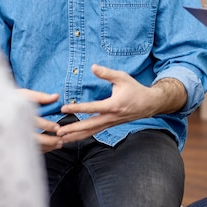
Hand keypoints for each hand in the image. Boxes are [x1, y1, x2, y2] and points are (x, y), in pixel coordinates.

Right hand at [17, 88, 62, 152]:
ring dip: (47, 146)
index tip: (57, 127)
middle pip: (35, 138)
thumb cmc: (11, 100)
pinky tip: (49, 147)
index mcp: (20, 115)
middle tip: (60, 140)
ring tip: (58, 144)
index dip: (47, 126)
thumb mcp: (24, 95)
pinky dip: (41, 150)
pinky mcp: (15, 143)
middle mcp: (17, 128)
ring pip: (32, 146)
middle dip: (49, 140)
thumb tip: (56, 97)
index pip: (35, 122)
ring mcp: (15, 137)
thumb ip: (40, 96)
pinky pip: (29, 150)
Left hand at [57, 64, 182, 142]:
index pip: (92, 108)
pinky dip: (83, 136)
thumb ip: (106, 73)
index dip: (77, 108)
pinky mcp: (110, 125)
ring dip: (75, 136)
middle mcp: (111, 117)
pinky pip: (95, 132)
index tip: (64, 108)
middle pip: (89, 126)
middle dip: (73, 129)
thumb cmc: (135, 89)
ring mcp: (110, 123)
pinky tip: (73, 138)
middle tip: (57, 132)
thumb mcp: (122, 77)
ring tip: (61, 139)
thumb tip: (93, 67)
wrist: (149, 104)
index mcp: (113, 105)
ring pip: (91, 132)